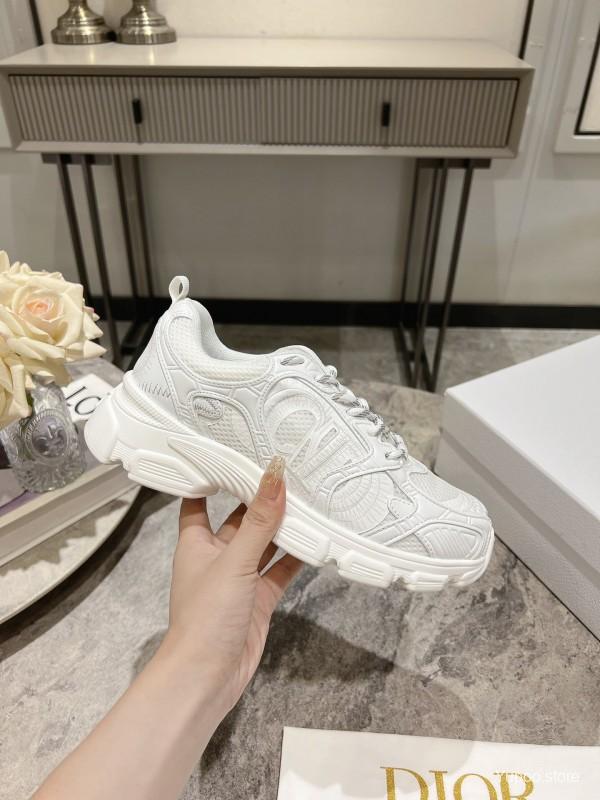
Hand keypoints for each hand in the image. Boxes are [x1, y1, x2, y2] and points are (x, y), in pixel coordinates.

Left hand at [162, 456, 301, 711]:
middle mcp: (216, 557)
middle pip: (240, 520)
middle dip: (261, 500)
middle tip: (288, 470)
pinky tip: (317, 539)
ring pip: (264, 544)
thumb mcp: (234, 559)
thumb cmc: (206, 614)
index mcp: (195, 543)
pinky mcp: (259, 599)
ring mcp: (239, 579)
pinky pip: (280, 570)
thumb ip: (259, 520)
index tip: (233, 452)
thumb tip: (275, 474)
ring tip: (309, 498)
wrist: (208, 676)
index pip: (199, 500)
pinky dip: (296, 557)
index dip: (212, 478)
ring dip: (283, 527)